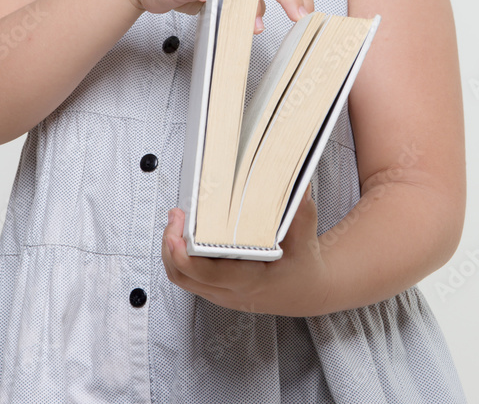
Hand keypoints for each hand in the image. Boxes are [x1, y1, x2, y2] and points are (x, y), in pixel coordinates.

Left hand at [161, 184, 331, 316]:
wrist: (307, 292)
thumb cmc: (303, 266)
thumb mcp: (306, 239)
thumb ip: (301, 212)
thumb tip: (299, 184)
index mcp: (251, 280)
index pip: (206, 272)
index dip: (183, 252)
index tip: (178, 228)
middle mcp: (232, 291)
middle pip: (184, 276)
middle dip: (171, 245)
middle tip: (175, 216)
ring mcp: (223, 294)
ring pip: (182, 279)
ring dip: (172, 251)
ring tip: (176, 221)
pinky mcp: (218, 291)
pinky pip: (189, 279)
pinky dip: (180, 258)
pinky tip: (184, 236)